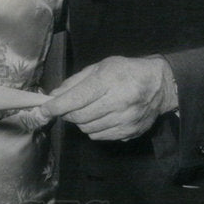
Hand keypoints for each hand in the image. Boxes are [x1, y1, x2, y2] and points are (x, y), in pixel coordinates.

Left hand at [26, 55, 177, 140]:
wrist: (159, 85)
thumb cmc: (126, 71)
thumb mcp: (100, 67)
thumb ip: (75, 81)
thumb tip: (54, 95)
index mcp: (109, 81)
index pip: (76, 99)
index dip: (56, 106)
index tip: (44, 109)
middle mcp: (118, 102)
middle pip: (79, 116)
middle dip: (66, 113)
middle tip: (65, 107)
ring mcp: (126, 119)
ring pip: (88, 128)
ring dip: (80, 121)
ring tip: (86, 110)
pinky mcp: (130, 132)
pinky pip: (100, 136)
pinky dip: (92, 129)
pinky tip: (99, 117)